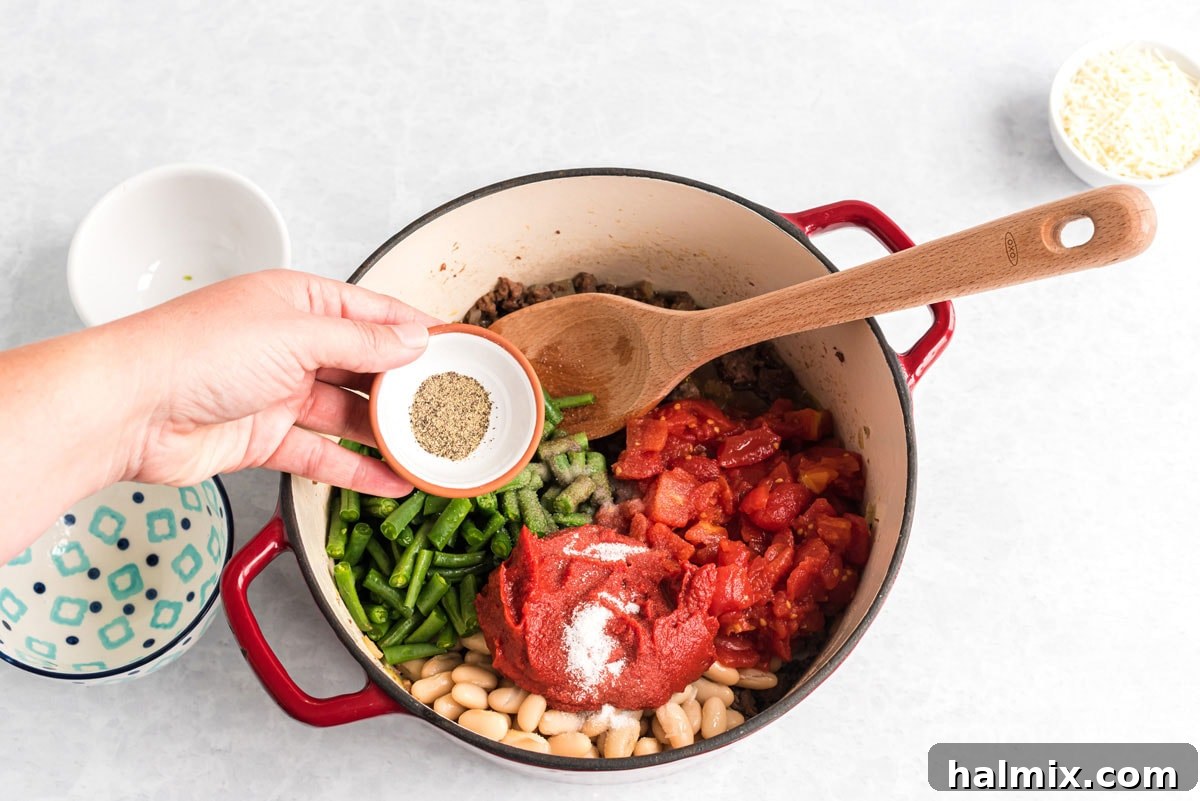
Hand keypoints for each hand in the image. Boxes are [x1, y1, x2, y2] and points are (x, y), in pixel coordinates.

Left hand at [112, 269, 439, 495]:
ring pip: (348, 414)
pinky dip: (356, 469)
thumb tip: (414, 341)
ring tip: (432, 451)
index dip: (418, 333)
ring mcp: (278, 392)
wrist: (127, 408)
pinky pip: (322, 454)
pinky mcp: (264, 437)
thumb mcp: (295, 335)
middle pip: (365, 366)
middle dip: (409, 389)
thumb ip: (361, 342)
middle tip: (454, 409)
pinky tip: (391, 481)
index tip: (461, 353)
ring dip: (388, 434)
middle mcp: (292, 344)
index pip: (374, 314)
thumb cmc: (196, 352)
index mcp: (299, 302)